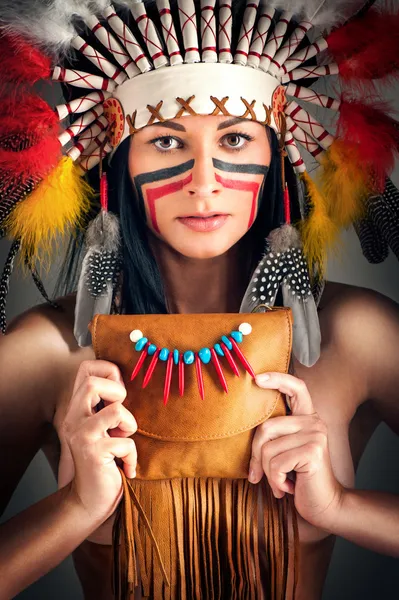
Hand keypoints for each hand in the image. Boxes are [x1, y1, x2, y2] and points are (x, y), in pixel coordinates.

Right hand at [57, 360, 136, 523]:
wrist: (91, 501)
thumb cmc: (106, 461)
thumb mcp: (106, 427)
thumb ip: (108, 404)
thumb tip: (122, 378)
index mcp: (77, 408)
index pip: (85, 369)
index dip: (108, 372)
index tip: (119, 394)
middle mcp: (73, 419)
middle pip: (92, 384)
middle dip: (118, 395)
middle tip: (120, 419)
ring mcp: (81, 436)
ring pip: (115, 410)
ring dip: (129, 425)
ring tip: (124, 441)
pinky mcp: (93, 453)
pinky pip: (126, 442)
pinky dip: (132, 456)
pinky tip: (126, 468)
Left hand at [249, 372, 343, 528]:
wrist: (324, 506)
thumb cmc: (298, 479)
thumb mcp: (284, 452)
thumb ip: (274, 435)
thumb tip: (240, 424)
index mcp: (307, 418)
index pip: (297, 388)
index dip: (278, 378)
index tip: (256, 378)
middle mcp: (314, 422)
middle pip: (266, 428)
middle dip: (256, 456)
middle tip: (256, 476)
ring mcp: (315, 435)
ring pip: (268, 449)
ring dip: (267, 473)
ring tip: (280, 482)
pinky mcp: (313, 451)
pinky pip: (276, 464)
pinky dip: (275, 481)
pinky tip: (286, 488)